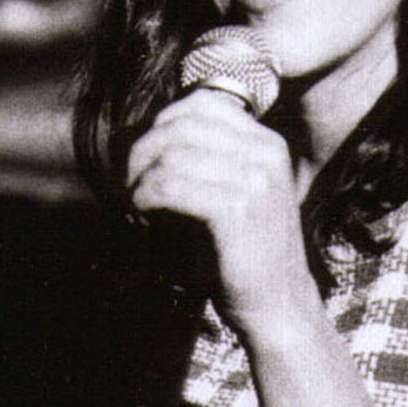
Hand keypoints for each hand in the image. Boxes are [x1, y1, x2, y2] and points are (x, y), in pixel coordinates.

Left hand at [125, 90, 315, 332]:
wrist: (277, 303)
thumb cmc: (243, 249)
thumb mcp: (235, 191)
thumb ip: (207, 158)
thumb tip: (147, 134)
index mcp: (267, 143)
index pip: (202, 103)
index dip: (162, 124)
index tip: (147, 158)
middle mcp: (266, 154)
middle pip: (181, 125)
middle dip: (143, 151)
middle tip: (130, 182)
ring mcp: (256, 180)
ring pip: (171, 156)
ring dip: (140, 179)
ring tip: (136, 203)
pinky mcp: (238, 210)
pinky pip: (170, 186)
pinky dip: (145, 198)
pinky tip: (142, 214)